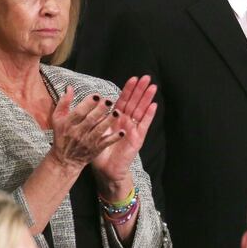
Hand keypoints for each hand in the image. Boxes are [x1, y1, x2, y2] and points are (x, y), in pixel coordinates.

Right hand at [48, 86, 124, 170]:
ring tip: (117, 112)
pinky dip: (114, 138)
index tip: (97, 96)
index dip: (88, 103)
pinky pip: (106, 143)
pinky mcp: (95, 149)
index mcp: (68, 124)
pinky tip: (122, 132)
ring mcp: (87, 142)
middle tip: (110, 101)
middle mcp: (78, 133)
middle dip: (101, 110)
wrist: (64, 159)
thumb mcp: (57, 119)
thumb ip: (64, 102)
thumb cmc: (62, 135)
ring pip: (99, 130)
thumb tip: (69, 87)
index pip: (79, 112)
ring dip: (109, 121)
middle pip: (90, 120)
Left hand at [92, 76, 156, 192]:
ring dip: (147, 99)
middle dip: (140, 90)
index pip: (123, 100)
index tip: (133, 78)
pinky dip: (149, 115)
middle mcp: (126, 121)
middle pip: (135, 102)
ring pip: (141, 110)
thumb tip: (92, 102)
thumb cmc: (99, 151)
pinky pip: (144, 124)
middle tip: (146, 77)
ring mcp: (133, 129)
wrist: (106, 169)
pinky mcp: (138, 138)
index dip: (129, 89)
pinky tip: (153, 105)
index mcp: (116, 118)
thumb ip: (94, 117)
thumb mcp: (94, 131)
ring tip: (152, 87)